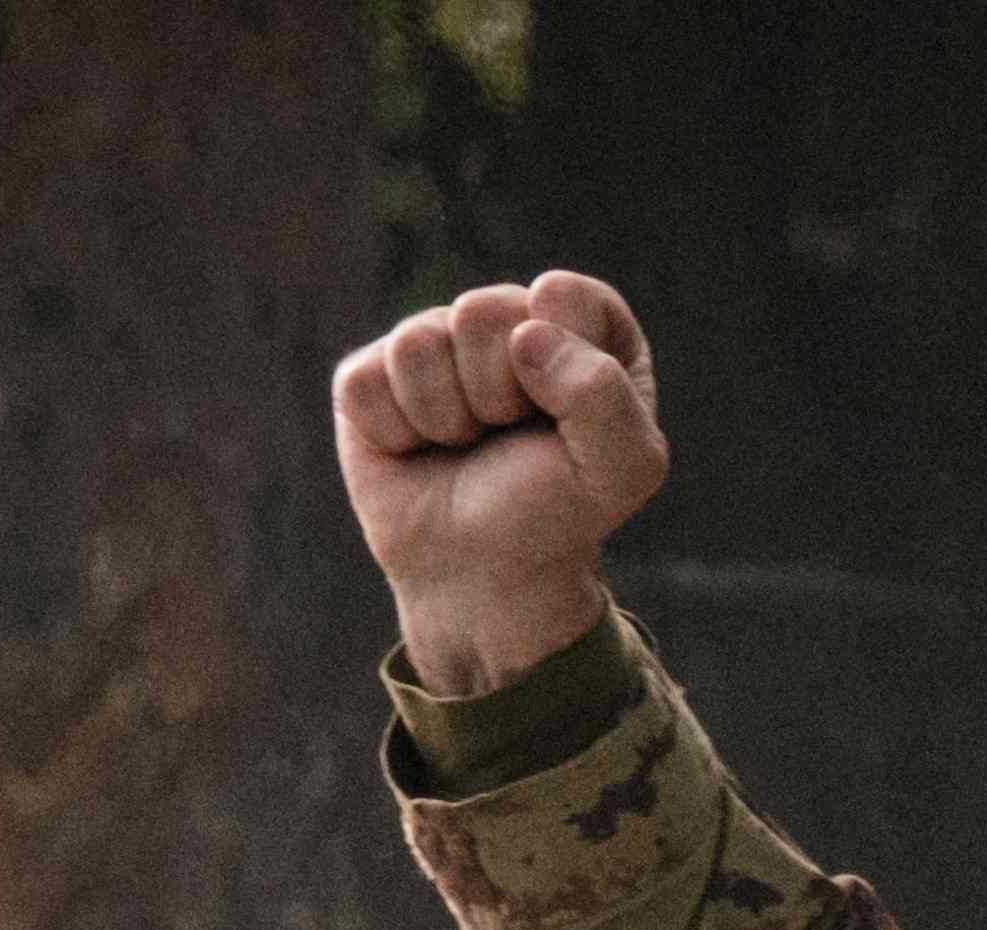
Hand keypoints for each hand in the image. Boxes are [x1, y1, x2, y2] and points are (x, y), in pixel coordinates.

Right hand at [333, 270, 666, 694]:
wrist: (484, 576)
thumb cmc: (556, 513)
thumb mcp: (621, 468)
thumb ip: (605, 393)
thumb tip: (525, 334)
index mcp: (580, 326)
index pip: (565, 297)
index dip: (561, 361)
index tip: (560, 417)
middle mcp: (505, 320)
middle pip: (482, 311)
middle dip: (496, 392)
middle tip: (506, 435)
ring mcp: (434, 341)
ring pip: (418, 342)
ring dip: (446, 416)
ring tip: (464, 445)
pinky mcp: (371, 376)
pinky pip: (365, 381)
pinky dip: (395, 432)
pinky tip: (417, 450)